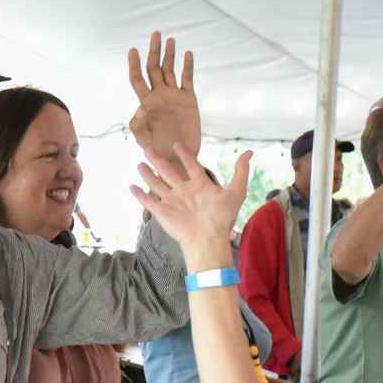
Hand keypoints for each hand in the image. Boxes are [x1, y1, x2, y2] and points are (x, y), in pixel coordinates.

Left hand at [126, 33, 200, 163]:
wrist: (177, 157)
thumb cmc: (156, 149)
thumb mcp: (144, 139)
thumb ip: (139, 126)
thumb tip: (141, 109)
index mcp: (146, 102)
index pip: (138, 79)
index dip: (134, 64)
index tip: (132, 50)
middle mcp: (159, 95)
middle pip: (154, 69)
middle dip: (154, 52)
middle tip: (155, 34)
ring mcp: (173, 96)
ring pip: (170, 70)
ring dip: (170, 55)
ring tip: (170, 40)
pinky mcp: (188, 99)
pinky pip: (187, 79)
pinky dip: (187, 67)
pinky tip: (187, 54)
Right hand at [130, 145, 251, 266]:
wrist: (207, 238)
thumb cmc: (222, 218)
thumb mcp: (236, 191)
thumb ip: (241, 172)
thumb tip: (250, 153)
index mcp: (200, 185)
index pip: (191, 165)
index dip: (185, 155)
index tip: (178, 144)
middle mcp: (184, 192)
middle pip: (169, 172)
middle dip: (159, 160)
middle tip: (148, 148)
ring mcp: (172, 202)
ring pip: (157, 184)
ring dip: (148, 174)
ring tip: (139, 163)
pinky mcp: (162, 212)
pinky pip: (148, 201)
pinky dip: (139, 194)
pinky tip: (131, 186)